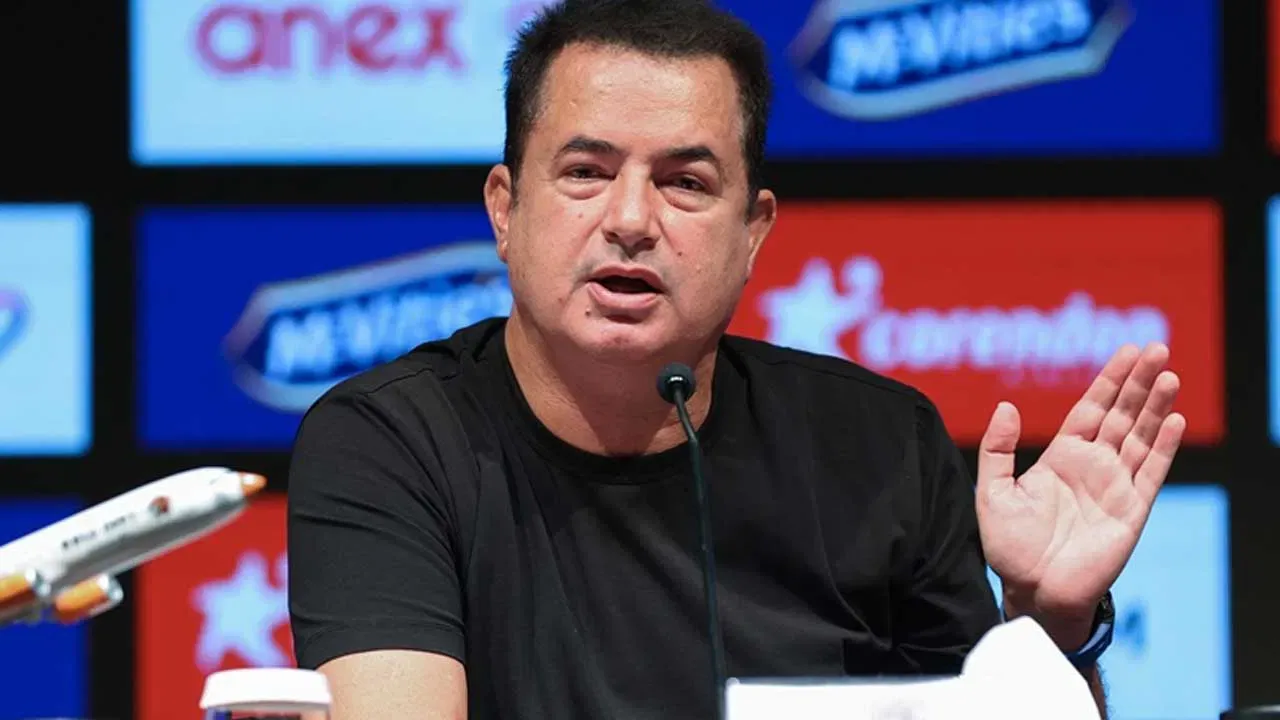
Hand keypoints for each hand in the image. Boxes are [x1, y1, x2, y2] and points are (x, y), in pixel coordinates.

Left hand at [975, 342, 1184, 637]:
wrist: (1032, 591)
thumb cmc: (1010, 548)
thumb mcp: (992, 492)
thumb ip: (997, 449)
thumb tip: (1006, 407)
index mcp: (1063, 457)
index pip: (1092, 409)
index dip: (1109, 380)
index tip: (1126, 351)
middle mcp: (1093, 467)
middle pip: (1122, 415)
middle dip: (1139, 382)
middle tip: (1156, 348)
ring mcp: (1115, 487)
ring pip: (1141, 438)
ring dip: (1155, 407)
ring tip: (1168, 375)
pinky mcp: (1130, 512)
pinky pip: (1151, 474)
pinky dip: (1164, 447)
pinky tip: (1174, 420)